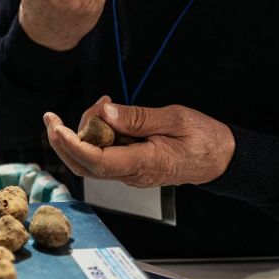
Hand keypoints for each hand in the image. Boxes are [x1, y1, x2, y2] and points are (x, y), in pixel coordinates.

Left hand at [42, 96, 234, 186]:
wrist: (224, 158)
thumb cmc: (204, 137)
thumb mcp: (174, 118)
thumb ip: (138, 118)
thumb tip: (104, 114)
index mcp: (145, 163)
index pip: (97, 161)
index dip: (71, 144)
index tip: (56, 127)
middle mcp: (133, 174)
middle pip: (84, 165)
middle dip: (62, 141)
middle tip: (54, 116)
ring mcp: (131, 173)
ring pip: (91, 160)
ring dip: (81, 133)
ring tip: (102, 104)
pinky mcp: (131, 166)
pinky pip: (103, 154)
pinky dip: (95, 135)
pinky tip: (104, 115)